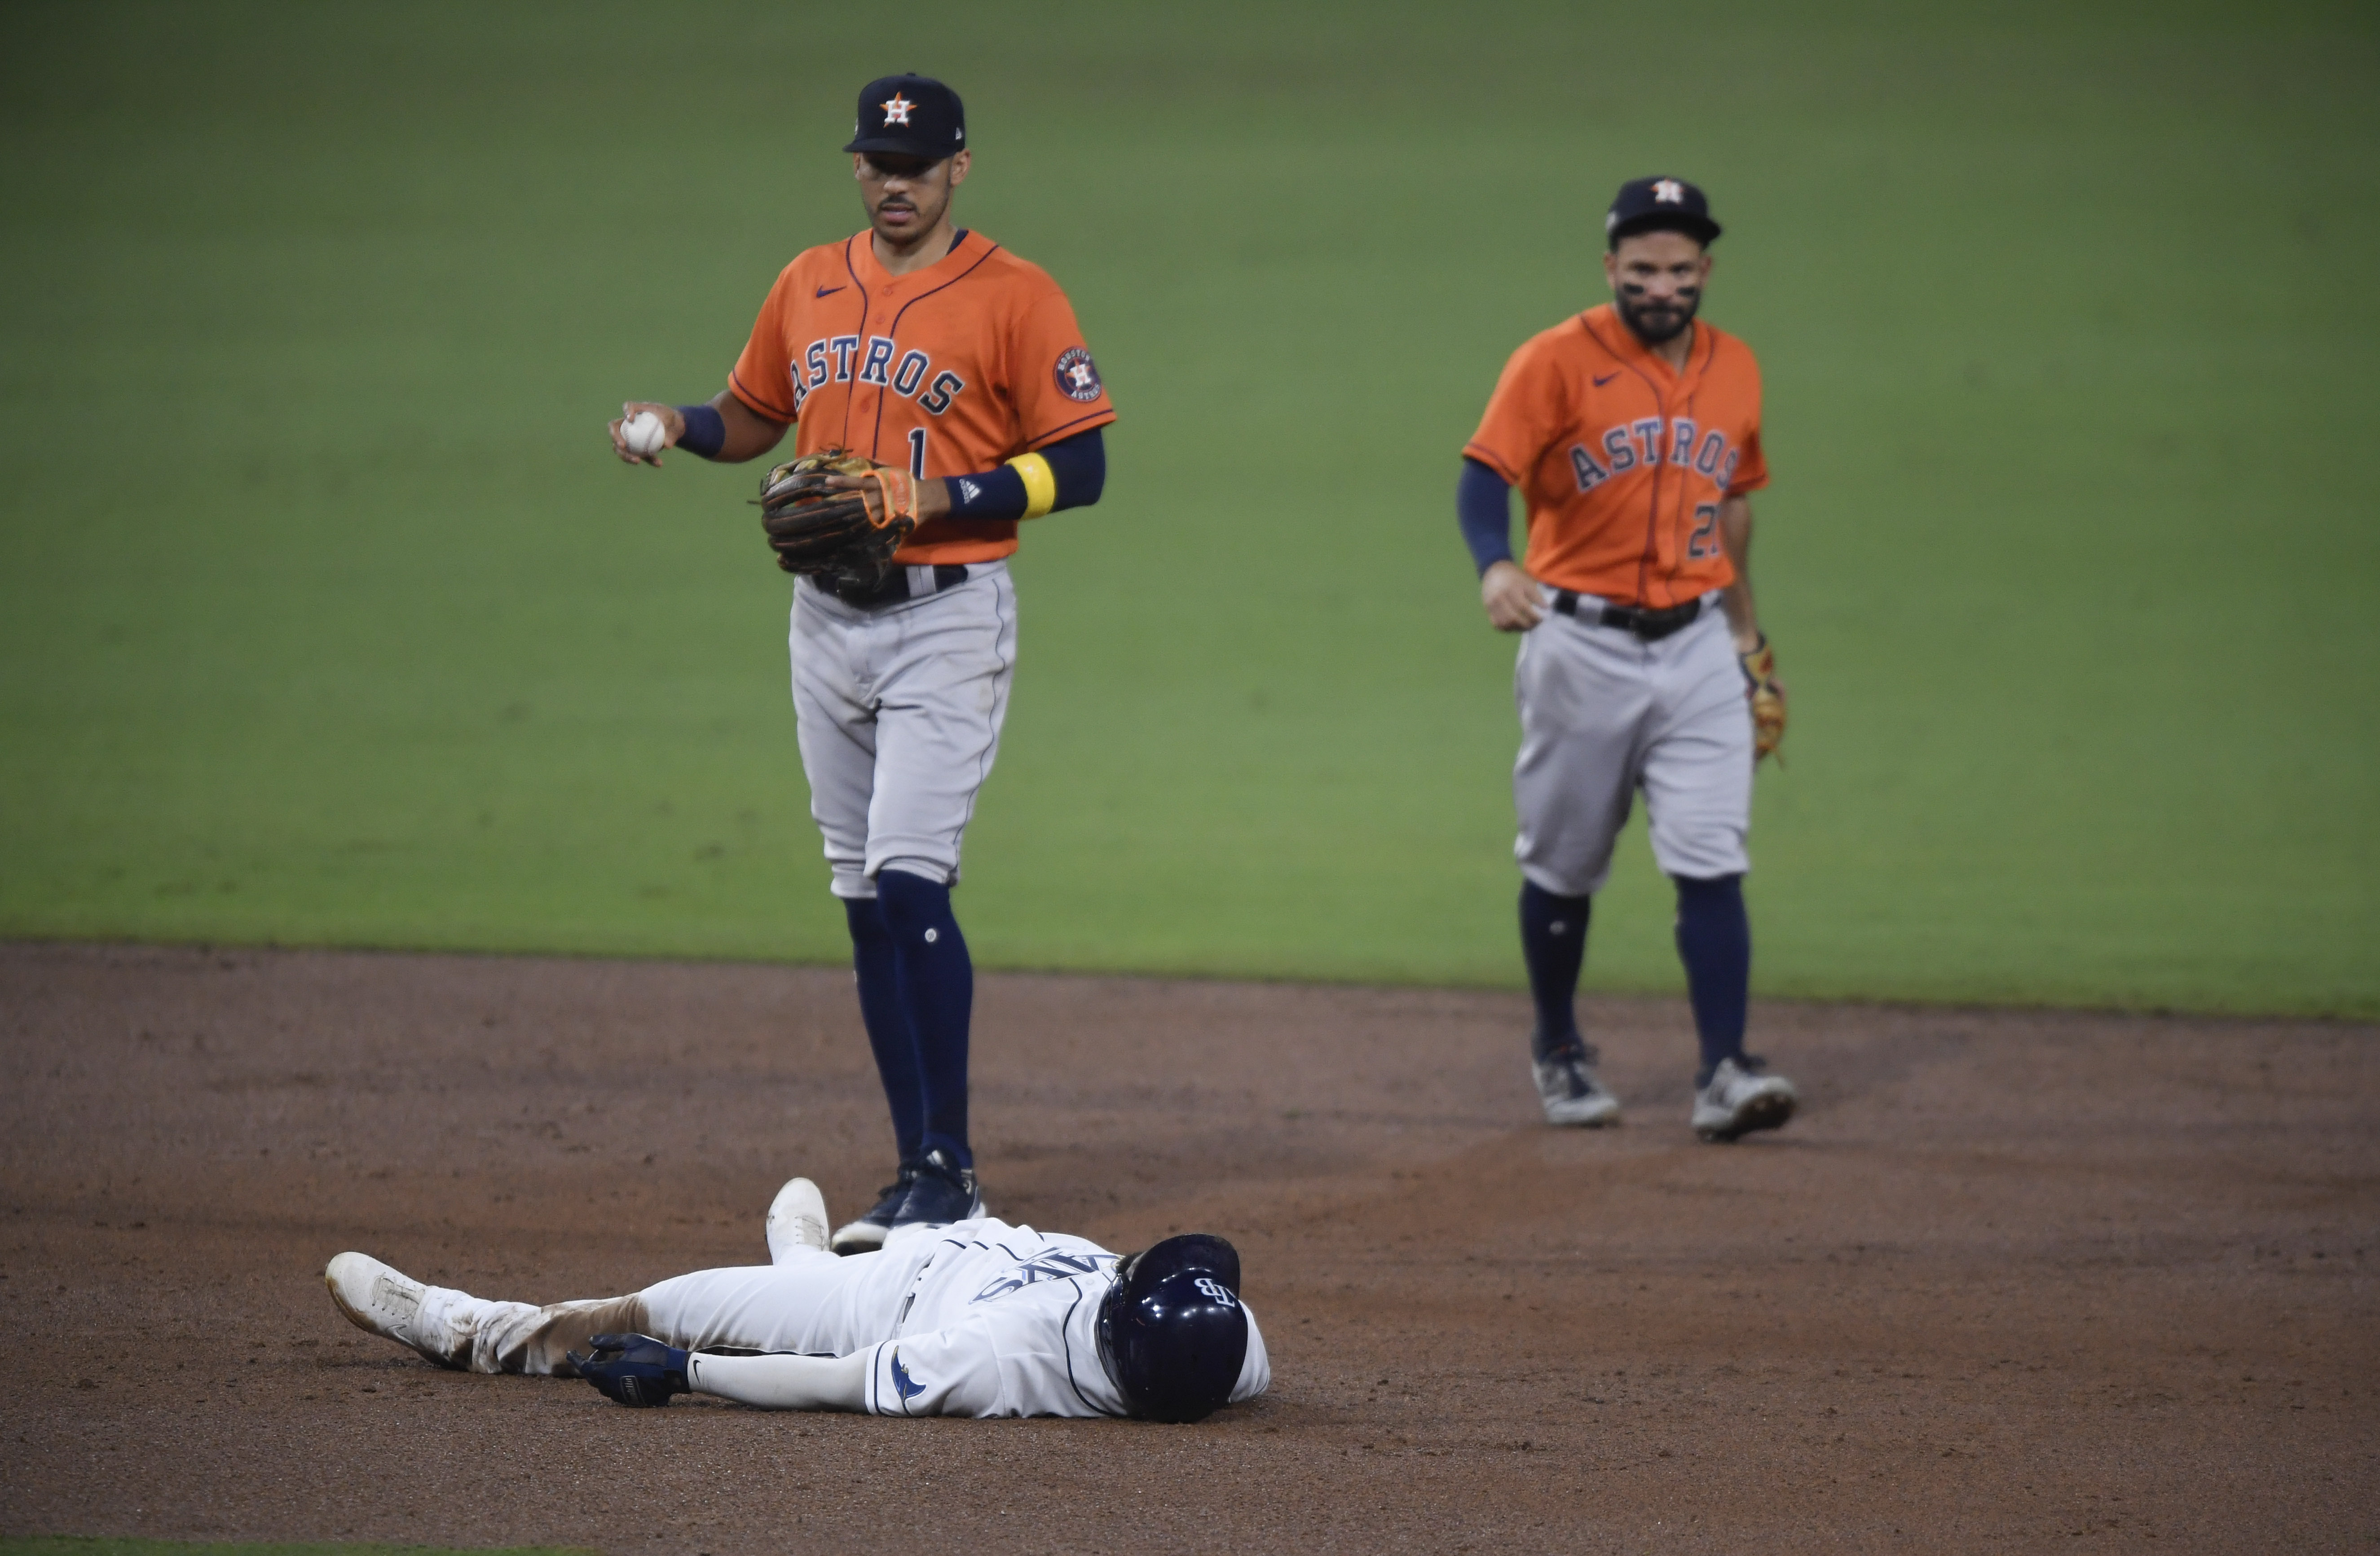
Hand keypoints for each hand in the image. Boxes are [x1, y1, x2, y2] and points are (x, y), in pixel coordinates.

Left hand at [570, 1333, 690, 1406]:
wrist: (674, 1372)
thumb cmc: (653, 1353)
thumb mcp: (632, 1341)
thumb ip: (609, 1341)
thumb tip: (591, 1340)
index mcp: (609, 1372)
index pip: (585, 1367)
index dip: (576, 1359)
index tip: (570, 1353)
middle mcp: (611, 1386)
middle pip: (592, 1377)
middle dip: (592, 1364)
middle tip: (602, 1352)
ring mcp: (621, 1395)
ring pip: (602, 1386)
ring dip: (601, 1374)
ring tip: (613, 1360)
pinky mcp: (630, 1399)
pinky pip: (613, 1391)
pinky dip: (611, 1381)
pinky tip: (622, 1372)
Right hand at [607, 401, 684, 467]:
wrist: (673, 426)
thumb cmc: (670, 417)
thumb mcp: (673, 419)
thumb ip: (669, 430)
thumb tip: (666, 445)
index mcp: (635, 410)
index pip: (628, 406)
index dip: (626, 411)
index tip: (630, 419)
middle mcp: (627, 423)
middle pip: (614, 428)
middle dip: (615, 437)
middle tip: (623, 445)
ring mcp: (628, 437)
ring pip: (620, 447)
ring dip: (626, 455)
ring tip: (637, 460)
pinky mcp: (636, 448)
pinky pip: (639, 455)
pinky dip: (649, 460)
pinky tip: (659, 463)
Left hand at [816, 470, 952, 524]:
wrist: (925, 499)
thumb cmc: (907, 483)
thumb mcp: (893, 472)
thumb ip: (878, 469)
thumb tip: (863, 466)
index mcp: (879, 483)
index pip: (857, 481)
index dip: (842, 482)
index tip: (827, 482)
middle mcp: (879, 497)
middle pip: (857, 501)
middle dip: (843, 503)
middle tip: (825, 505)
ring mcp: (883, 512)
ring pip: (864, 515)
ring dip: (851, 517)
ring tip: (835, 520)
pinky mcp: (888, 523)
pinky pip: (873, 526)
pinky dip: (865, 528)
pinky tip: (853, 532)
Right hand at [1480, 559, 1544, 631]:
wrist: (1494, 571)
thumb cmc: (1514, 576)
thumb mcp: (1526, 581)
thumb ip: (1536, 594)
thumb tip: (1545, 608)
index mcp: (1510, 588)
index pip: (1523, 607)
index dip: (1534, 616)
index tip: (1542, 618)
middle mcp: (1499, 597)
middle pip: (1513, 618)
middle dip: (1526, 624)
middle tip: (1535, 624)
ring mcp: (1491, 605)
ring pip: (1504, 623)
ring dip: (1517, 628)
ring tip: (1526, 626)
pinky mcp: (1487, 609)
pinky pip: (1497, 624)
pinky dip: (1507, 628)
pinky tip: (1515, 626)